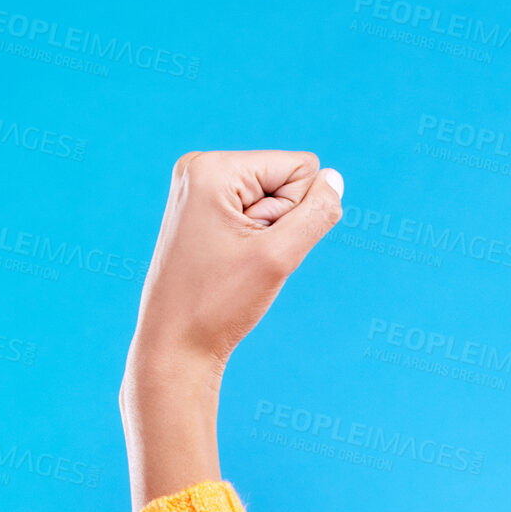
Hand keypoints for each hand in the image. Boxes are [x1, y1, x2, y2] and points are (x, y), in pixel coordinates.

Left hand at [119, 149, 342, 508]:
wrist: (175, 344)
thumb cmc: (220, 303)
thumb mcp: (279, 257)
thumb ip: (316, 214)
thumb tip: (334, 179)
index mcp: (213, 168)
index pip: (299, 167)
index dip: (296, 212)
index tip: (259, 245)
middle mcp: (199, 168)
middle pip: (284, 181)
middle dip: (279, 224)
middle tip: (247, 259)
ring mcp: (196, 189)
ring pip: (271, 201)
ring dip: (268, 237)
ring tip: (237, 264)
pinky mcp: (199, 211)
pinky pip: (252, 214)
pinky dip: (254, 242)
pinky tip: (231, 264)